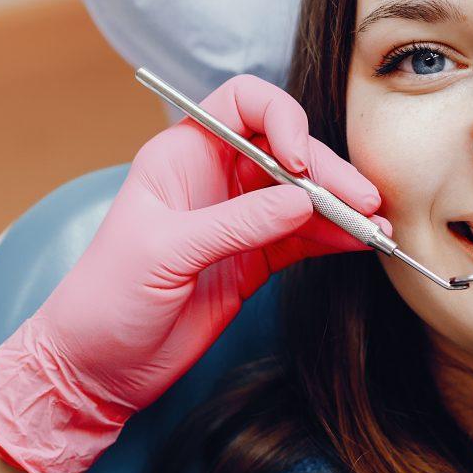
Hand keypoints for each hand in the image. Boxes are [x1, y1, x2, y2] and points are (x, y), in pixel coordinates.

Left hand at [0, 75, 391, 472]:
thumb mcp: (165, 252)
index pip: (243, 105)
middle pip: (285, 153)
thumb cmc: (105, 299)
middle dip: (327, 173)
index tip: (300, 161)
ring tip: (375, 228)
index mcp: (181, 156)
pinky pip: (301, 239)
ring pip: (300, 198)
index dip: (281, 119)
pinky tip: (357, 244)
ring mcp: (237, 221)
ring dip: (339, 209)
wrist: (97, 366)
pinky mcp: (252, 261)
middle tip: (363, 202)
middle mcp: (214, 179)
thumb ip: (235, 224)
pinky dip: (331, 240)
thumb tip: (301, 199)